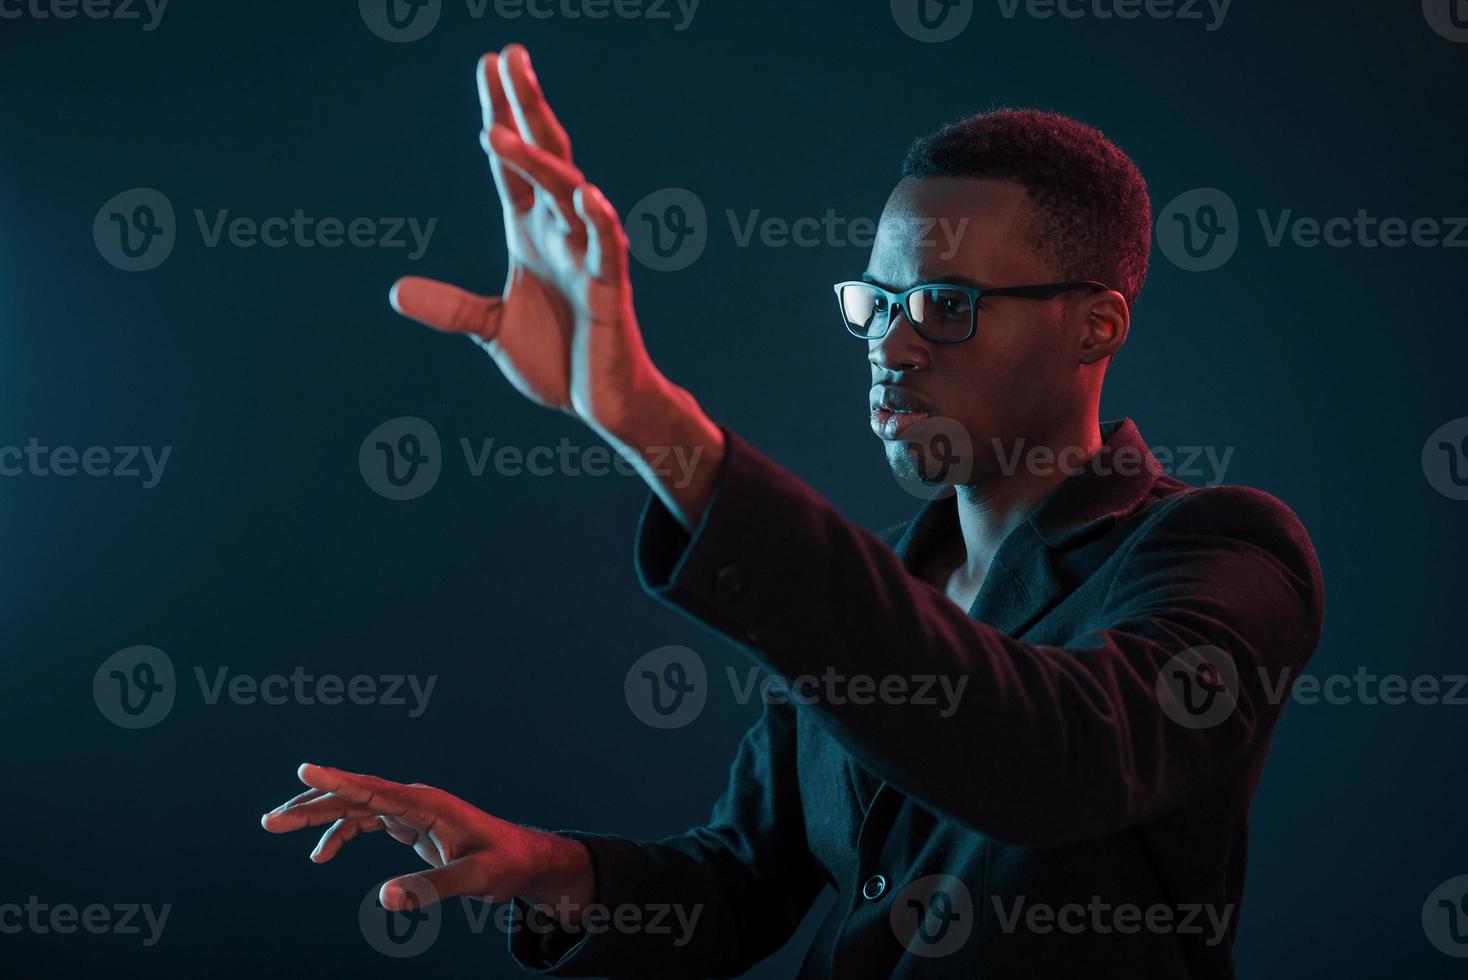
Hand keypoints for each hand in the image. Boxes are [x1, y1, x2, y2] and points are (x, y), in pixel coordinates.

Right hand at [259, 763, 591, 917]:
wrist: (524, 860)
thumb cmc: (503, 865)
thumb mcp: (472, 880)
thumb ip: (431, 887)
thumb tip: (384, 898)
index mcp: (427, 803)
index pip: (374, 789)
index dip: (338, 779)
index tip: (304, 767)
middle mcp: (415, 799)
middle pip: (355, 794)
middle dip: (312, 802)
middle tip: (270, 821)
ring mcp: (411, 809)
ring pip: (355, 804)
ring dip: (319, 814)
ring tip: (278, 826)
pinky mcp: (410, 823)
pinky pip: (366, 819)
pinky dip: (341, 832)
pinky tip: (322, 854)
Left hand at [389, 44, 660, 437]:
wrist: (602, 405)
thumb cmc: (559, 361)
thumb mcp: (492, 331)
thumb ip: (451, 308)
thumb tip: (396, 292)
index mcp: (531, 234)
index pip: (512, 166)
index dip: (499, 117)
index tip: (488, 65)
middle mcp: (561, 233)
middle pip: (545, 156)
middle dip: (526, 107)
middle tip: (510, 54)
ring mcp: (588, 256)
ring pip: (567, 192)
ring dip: (537, 161)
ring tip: (499, 131)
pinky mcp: (610, 290)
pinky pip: (607, 247)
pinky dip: (597, 220)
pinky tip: (586, 192)